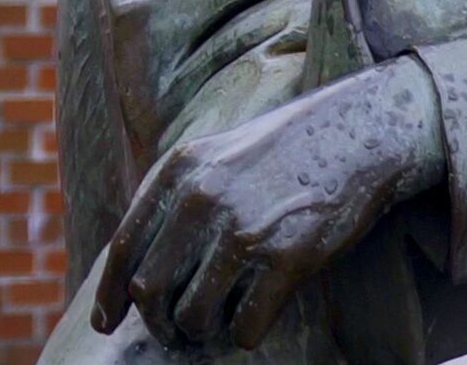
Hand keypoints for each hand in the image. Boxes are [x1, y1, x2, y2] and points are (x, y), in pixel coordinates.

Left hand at [93, 59, 447, 351]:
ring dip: (200, 332)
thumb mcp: (217, 154)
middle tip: (176, 331)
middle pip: (150, 291)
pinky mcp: (286, 257)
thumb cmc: (286, 149)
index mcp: (179, 171)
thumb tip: (136, 268)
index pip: (124, 247)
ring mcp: (244, 229)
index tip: (106, 322)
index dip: (110, 295)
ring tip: (216, 324)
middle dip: (159, 323)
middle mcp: (203, 198)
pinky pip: (244, 326)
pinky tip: (253, 318)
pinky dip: (242, 335)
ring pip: (193, 316)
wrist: (359, 131)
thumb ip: (176, 198)